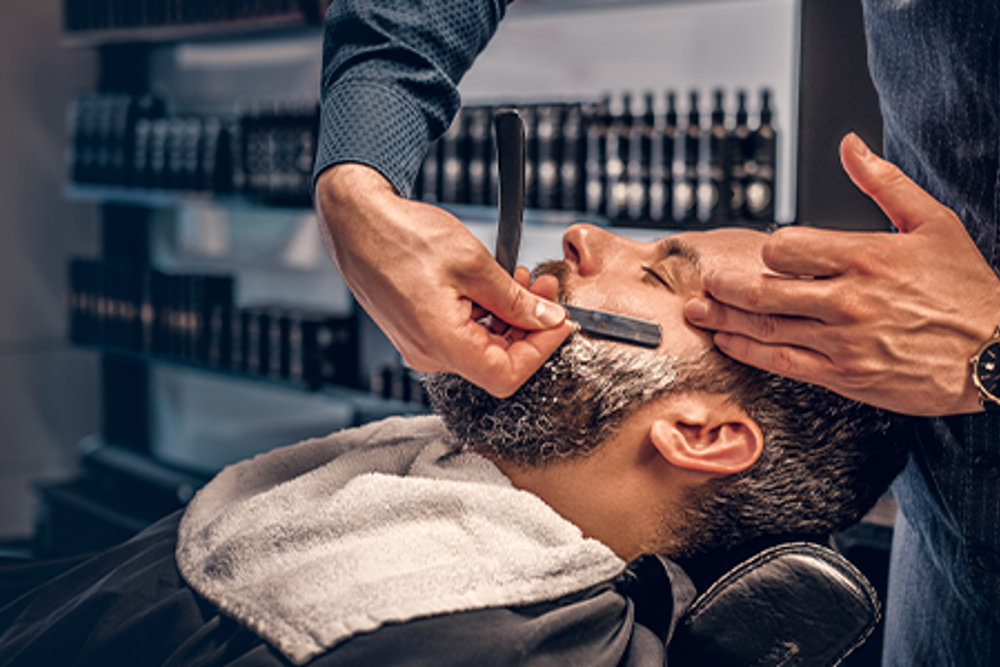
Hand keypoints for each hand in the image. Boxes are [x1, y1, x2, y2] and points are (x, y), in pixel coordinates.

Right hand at [315, 163, 571, 397]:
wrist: (357, 222)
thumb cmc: (403, 238)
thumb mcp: (473, 264)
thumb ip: (515, 299)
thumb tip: (548, 319)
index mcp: (442, 344)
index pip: (507, 375)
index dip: (541, 350)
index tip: (559, 321)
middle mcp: (429, 354)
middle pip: (497, 363)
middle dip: (530, 329)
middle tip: (547, 291)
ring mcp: (421, 345)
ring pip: (482, 349)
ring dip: (510, 319)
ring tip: (523, 280)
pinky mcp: (418, 332)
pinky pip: (463, 336)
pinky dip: (486, 316)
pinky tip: (495, 287)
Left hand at [684, 133, 999, 415]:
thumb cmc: (968, 290)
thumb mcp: (934, 223)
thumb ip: (884, 182)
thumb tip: (850, 145)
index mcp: (865, 255)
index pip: (786, 246)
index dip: (769, 248)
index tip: (768, 253)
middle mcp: (847, 298)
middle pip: (763, 289)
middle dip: (726, 284)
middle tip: (707, 281)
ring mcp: (842, 340)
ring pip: (765, 327)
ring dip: (724, 318)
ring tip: (698, 312)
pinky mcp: (844, 375)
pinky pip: (781, 362)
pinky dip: (747, 352)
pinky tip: (727, 343)